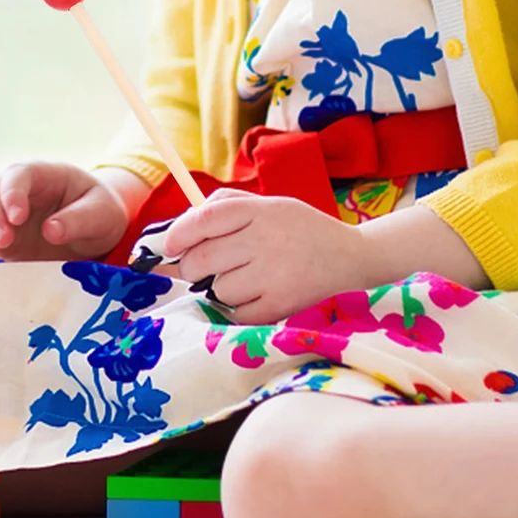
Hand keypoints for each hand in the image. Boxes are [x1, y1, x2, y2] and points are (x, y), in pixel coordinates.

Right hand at [0, 162, 135, 260]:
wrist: (93, 232)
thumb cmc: (100, 214)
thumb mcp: (102, 215)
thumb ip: (79, 220)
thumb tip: (51, 231)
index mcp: (41, 175)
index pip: (18, 175)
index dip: (12, 193)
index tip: (18, 217)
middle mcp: (13, 191)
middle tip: (2, 242)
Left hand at [161, 191, 365, 324]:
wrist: (348, 255)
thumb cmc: (297, 228)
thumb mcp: (267, 204)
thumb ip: (224, 206)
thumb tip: (181, 225)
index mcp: (258, 210)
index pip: (204, 219)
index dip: (178, 233)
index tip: (169, 245)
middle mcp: (264, 241)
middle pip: (201, 259)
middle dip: (190, 266)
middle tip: (198, 267)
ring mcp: (272, 275)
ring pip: (217, 289)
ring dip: (218, 287)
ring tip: (240, 278)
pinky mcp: (280, 305)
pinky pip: (236, 313)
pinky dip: (237, 308)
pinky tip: (253, 294)